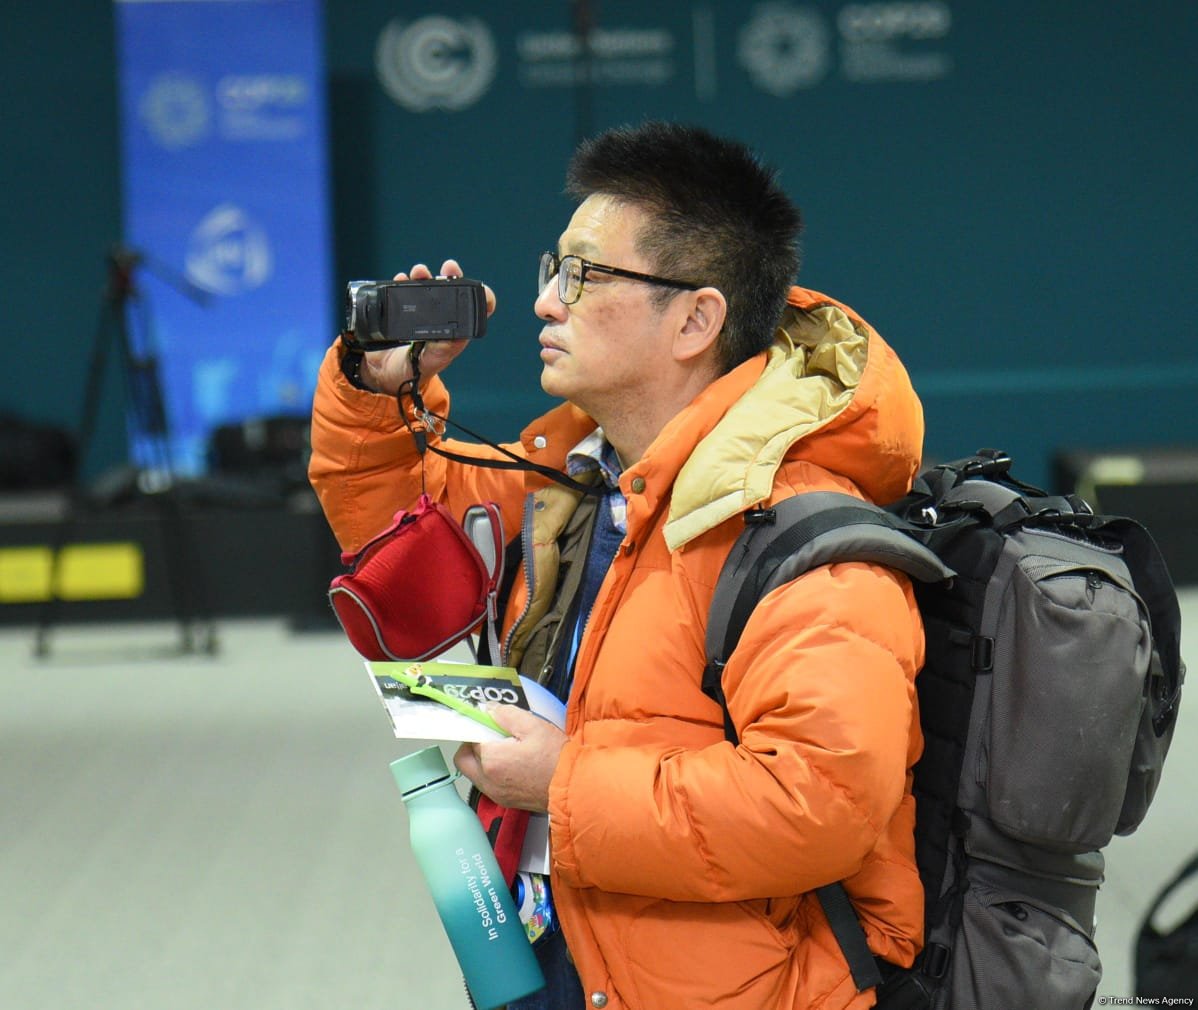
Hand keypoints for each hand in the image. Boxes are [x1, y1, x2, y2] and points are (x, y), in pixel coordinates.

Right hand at [357, 259, 495, 395]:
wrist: (381, 373)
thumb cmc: (409, 372)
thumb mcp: (427, 364)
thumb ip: (441, 352)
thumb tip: (456, 337)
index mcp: (452, 334)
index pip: (473, 312)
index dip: (480, 297)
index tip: (478, 287)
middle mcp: (439, 321)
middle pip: (451, 292)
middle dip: (451, 276)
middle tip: (449, 267)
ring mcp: (420, 313)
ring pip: (428, 288)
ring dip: (425, 276)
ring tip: (418, 271)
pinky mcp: (402, 310)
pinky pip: (405, 291)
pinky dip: (403, 281)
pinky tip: (400, 279)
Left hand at [454, 705, 567, 812]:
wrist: (574, 786)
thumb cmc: (556, 759)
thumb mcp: (532, 726)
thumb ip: (506, 715)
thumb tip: (490, 710)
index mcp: (491, 760)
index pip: (470, 738)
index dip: (480, 727)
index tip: (489, 722)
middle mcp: (488, 781)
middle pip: (464, 760)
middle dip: (472, 746)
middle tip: (492, 736)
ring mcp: (496, 794)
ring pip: (475, 774)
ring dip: (483, 760)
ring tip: (507, 750)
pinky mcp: (506, 801)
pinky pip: (489, 785)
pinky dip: (494, 773)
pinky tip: (515, 764)